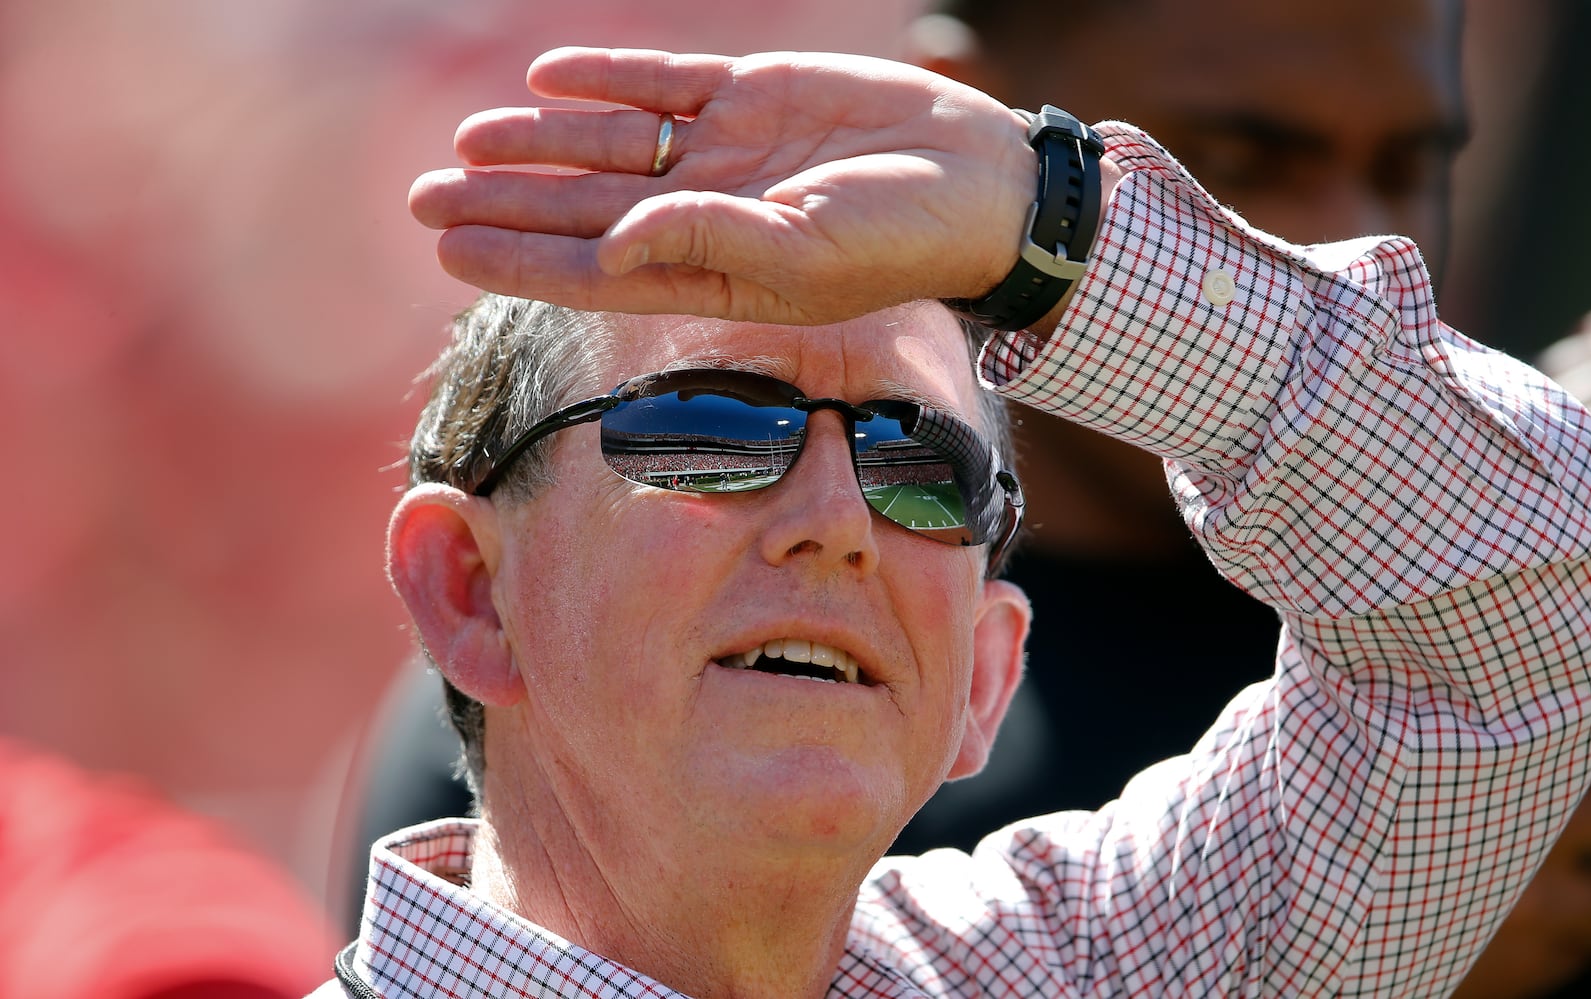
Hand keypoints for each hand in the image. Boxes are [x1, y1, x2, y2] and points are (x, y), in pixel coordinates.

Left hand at [409, 47, 1036, 323]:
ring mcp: (724, 153)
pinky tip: (547, 77)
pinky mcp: (749, 95)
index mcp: (712, 273)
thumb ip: (707, 245)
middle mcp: (705, 215)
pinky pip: (661, 83)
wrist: (977, 178)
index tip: (449, 247)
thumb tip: (611, 246)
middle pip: (583, 208)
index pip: (593, 270)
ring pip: (609, 144)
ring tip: (465, 140)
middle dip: (506, 203)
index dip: (519, 259)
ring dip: (539, 143)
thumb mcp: (805, 255)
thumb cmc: (902, 239)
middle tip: (422, 196)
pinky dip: (607, 78)